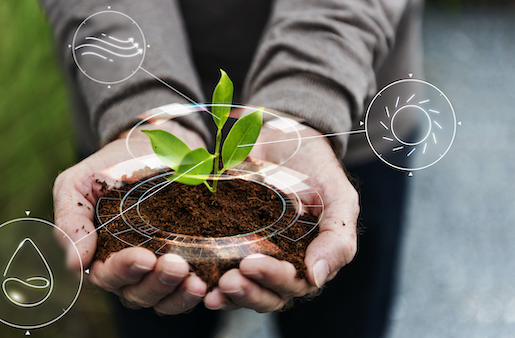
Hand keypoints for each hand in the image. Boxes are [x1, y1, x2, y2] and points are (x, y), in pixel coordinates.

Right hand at [53, 120, 208, 314]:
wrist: (151, 147)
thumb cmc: (109, 167)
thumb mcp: (78, 184)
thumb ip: (70, 221)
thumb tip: (75, 265)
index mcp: (99, 256)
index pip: (107, 275)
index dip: (124, 270)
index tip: (143, 256)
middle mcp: (129, 270)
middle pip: (138, 293)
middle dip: (156, 283)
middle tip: (175, 265)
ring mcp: (158, 270)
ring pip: (165, 298)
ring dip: (179, 294)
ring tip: (195, 280)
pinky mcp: (187, 264)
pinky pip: (189, 289)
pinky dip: (197, 291)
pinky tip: (208, 282)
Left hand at [203, 121, 358, 311]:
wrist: (286, 137)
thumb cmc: (317, 169)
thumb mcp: (338, 197)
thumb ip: (338, 238)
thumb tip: (316, 278)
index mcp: (308, 261)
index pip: (293, 284)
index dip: (273, 279)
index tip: (252, 264)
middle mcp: (281, 265)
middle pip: (265, 295)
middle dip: (247, 292)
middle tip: (229, 280)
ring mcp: (253, 254)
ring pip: (242, 288)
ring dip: (227, 294)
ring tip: (211, 289)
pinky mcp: (228, 241)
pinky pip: (217, 267)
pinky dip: (207, 277)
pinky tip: (195, 279)